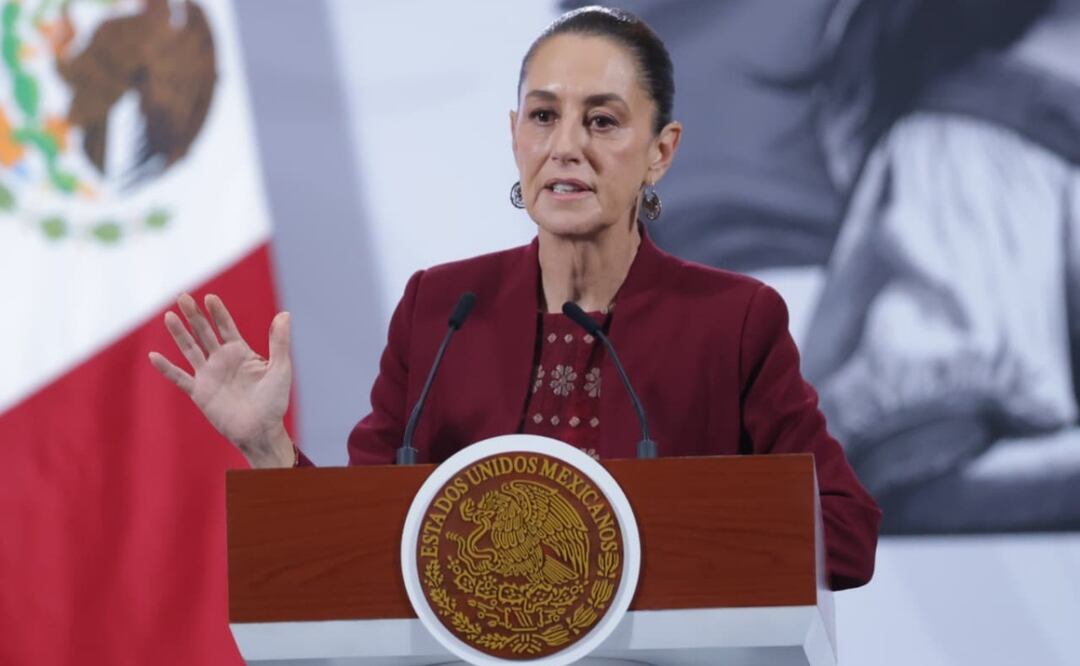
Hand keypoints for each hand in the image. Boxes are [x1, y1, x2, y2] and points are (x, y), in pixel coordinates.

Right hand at [148, 293, 294, 467]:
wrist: (260, 430)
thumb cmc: (274, 401)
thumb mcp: (280, 368)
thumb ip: (279, 342)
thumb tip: (285, 314)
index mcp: (241, 353)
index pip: (226, 327)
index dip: (218, 312)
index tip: (209, 297)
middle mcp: (222, 360)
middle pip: (204, 332)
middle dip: (194, 315)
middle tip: (182, 296)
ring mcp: (209, 375)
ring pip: (190, 349)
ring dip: (179, 333)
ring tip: (169, 316)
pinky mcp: (199, 392)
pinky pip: (179, 378)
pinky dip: (166, 368)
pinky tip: (153, 356)